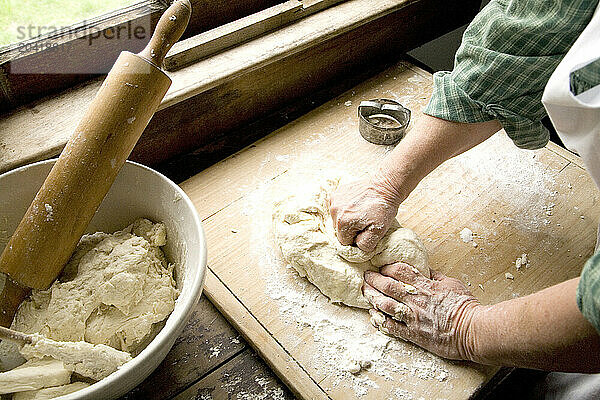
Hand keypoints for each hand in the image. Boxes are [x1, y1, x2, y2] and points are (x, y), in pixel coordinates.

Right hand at [329, 175, 401, 251]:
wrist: (386, 186)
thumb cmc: (383, 209)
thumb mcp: (378, 232)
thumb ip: (365, 245)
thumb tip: (357, 246)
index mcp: (342, 222)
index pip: (344, 241)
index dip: (356, 238)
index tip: (366, 230)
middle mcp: (334, 211)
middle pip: (340, 230)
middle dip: (351, 228)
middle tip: (366, 221)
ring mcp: (334, 200)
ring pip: (338, 218)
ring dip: (348, 218)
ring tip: (362, 211)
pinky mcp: (337, 192)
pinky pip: (338, 207)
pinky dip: (346, 208)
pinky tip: (357, 204)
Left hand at [363, 263, 480, 359]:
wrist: (474, 331)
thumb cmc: (466, 306)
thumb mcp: (452, 283)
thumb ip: (436, 276)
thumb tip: (426, 269)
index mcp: (425, 286)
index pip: (400, 271)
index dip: (387, 268)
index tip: (381, 267)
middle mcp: (415, 300)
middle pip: (387, 286)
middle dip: (374, 279)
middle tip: (366, 276)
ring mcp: (412, 317)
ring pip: (384, 304)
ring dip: (372, 297)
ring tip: (365, 293)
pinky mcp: (413, 334)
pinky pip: (391, 326)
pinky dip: (379, 320)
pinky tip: (373, 316)